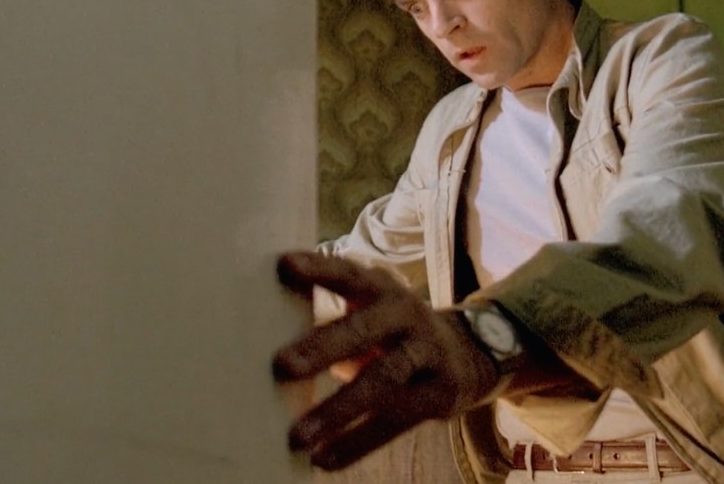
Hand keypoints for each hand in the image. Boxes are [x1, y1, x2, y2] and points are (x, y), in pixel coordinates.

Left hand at [272, 251, 498, 470]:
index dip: (318, 269)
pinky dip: (358, 442)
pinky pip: (395, 421)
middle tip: (282, 366)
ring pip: (382, 381)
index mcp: (380, 288)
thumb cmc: (391, 330)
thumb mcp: (368, 308)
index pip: (347, 274)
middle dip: (324, 347)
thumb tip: (255, 323)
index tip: (284, 266)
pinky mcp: (439, 394)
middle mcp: (406, 315)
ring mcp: (426, 354)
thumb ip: (328, 310)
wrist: (468, 353)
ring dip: (338, 410)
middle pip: (365, 330)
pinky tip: (323, 459)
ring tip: (298, 436)